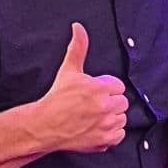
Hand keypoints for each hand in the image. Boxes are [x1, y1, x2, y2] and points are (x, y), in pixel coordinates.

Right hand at [33, 22, 127, 152]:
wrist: (44, 125)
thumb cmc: (56, 98)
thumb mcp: (69, 70)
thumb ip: (78, 47)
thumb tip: (78, 27)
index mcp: (100, 88)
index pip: (119, 86)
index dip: (106, 89)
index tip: (95, 93)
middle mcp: (105, 106)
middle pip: (122, 102)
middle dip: (110, 102)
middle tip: (93, 105)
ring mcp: (105, 124)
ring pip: (122, 118)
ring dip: (112, 118)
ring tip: (94, 116)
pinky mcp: (104, 140)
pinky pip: (119, 135)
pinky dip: (111, 133)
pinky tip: (97, 127)